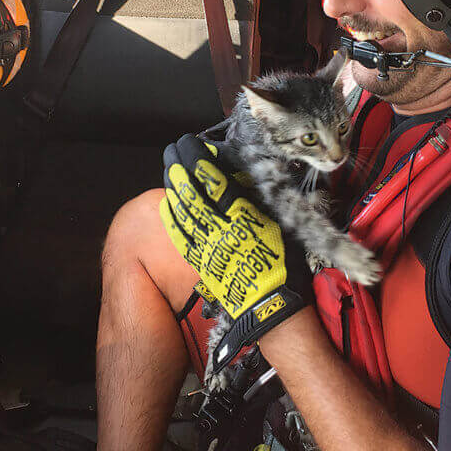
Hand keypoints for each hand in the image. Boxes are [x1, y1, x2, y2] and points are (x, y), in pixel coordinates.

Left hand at [159, 134, 312, 371]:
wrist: (271, 305)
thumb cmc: (283, 264)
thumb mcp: (281, 225)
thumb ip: (260, 202)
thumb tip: (243, 179)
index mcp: (244, 217)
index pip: (216, 182)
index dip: (200, 161)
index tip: (191, 144)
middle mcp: (222, 229)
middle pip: (195, 193)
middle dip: (181, 168)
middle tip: (172, 149)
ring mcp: (208, 245)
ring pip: (185, 211)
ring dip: (174, 187)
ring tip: (167, 168)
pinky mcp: (202, 261)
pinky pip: (182, 237)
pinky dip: (173, 218)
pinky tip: (167, 204)